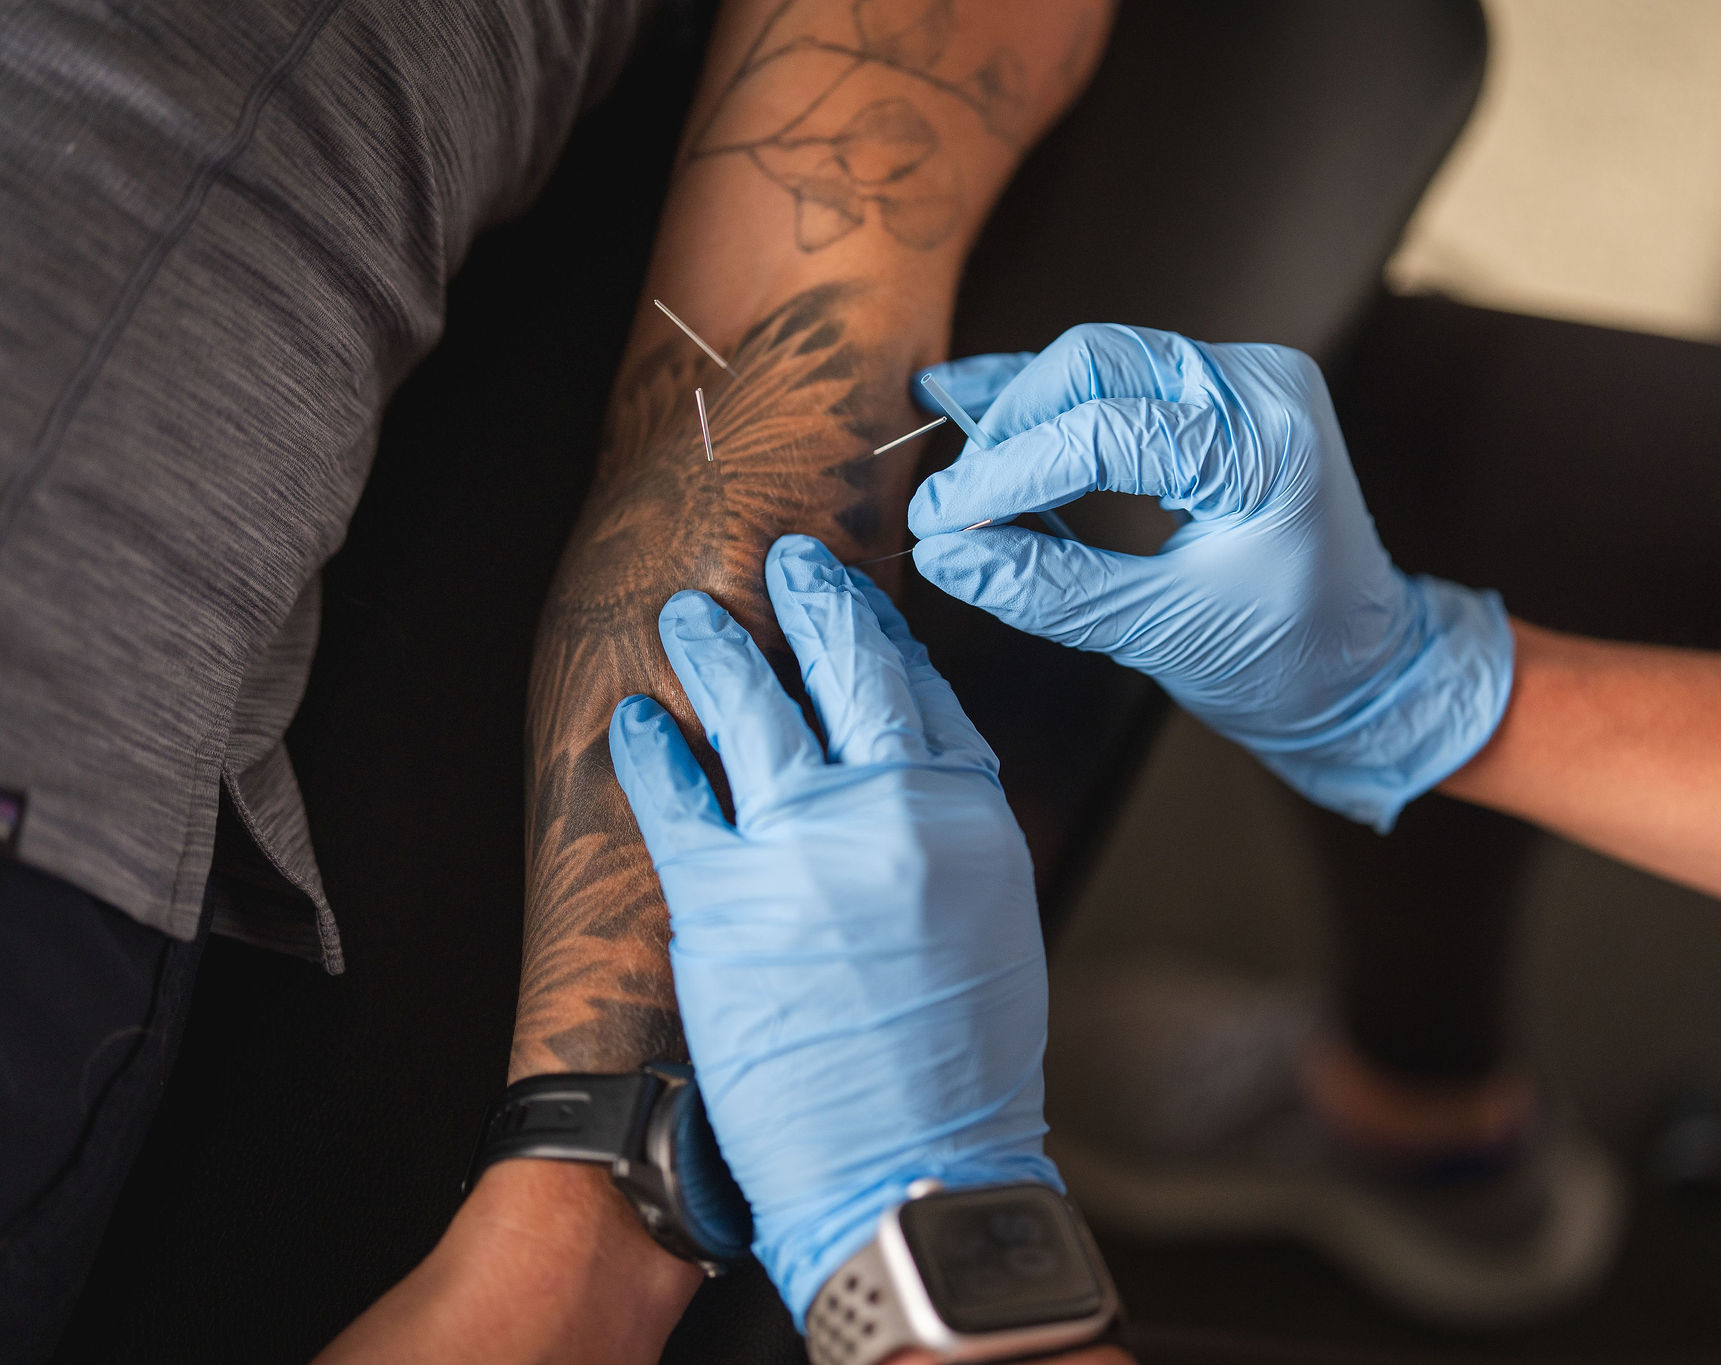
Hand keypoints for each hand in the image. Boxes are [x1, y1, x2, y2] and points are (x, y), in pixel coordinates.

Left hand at [607, 535, 1057, 1322]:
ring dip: (715, 648)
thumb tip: (911, 772)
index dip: (883, 636)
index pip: (924, 689)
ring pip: (752, 705)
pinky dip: (652, 746)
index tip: (858, 604)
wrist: (911, 1168)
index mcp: (969, 815)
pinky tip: (639, 719)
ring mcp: (803, 844)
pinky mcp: (722, 896)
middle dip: (812, 602)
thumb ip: (952, 831)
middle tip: (787, 562)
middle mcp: (891, 808)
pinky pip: (677, 790)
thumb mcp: (995, 923)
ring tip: (691, 614)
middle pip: (845, 670)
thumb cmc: (961, 1069)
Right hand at [907, 324, 1513, 829]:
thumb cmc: (1289, 658)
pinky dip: (1054, 405)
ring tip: (954, 464)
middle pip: (1095, 362)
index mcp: (1266, 446)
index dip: (1007, 476)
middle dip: (1011, 428)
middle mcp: (1261, 385)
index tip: (940, 522)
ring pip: (1100, 360)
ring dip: (1022, 410)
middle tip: (952, 504)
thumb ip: (1048, 587)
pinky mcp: (1222, 395)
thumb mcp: (1162, 634)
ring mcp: (1246, 379)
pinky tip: (981, 410)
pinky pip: (1120, 378)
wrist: (1368, 667)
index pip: (1104, 431)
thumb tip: (944, 555)